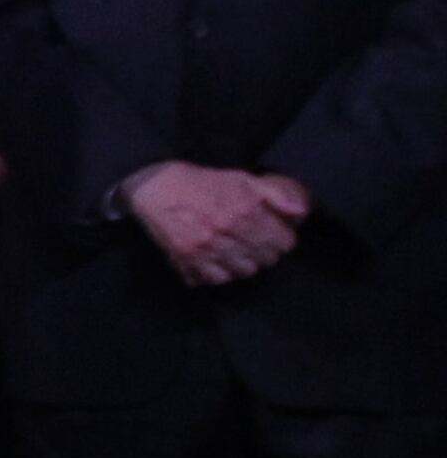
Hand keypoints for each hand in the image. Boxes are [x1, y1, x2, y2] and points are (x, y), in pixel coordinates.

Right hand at [123, 162, 307, 285]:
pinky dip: (221, 273)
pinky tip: (218, 260)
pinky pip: (217, 279)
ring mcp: (208, 248)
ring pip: (245, 272)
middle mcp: (229, 231)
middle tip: (253, 242)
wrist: (155, 187)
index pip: (284, 243)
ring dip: (245, 263)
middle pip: (266, 260)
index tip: (273, 233)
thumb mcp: (242, 178)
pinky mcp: (188, 259)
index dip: (281, 238)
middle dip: (265, 251)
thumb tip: (301, 211)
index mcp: (246, 210)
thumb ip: (275, 194)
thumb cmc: (202, 182)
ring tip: (236, 251)